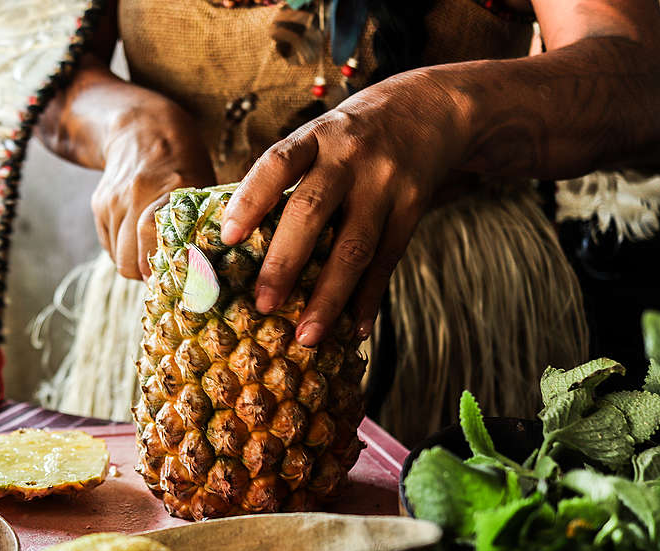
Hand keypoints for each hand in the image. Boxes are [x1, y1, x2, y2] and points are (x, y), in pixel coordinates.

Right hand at [93, 105, 215, 279]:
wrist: (142, 127)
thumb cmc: (183, 161)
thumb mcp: (204, 185)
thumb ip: (205, 224)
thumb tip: (211, 271)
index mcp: (171, 190)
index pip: (156, 245)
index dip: (166, 273)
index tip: (180, 283)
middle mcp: (137, 195)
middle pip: (130, 262)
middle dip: (148, 276)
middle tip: (167, 274)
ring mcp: (113, 201)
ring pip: (118, 258)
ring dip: (135, 264)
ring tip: (154, 255)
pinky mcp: (99, 204)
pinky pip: (108, 245)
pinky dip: (123, 250)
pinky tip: (138, 239)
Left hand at [220, 74, 467, 345]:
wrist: (433, 106)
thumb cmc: (355, 133)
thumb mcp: (320, 134)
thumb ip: (288, 176)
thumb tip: (237, 238)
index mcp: (316, 135)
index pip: (277, 164)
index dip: (250, 199)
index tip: (227, 237)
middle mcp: (349, 157)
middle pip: (312, 211)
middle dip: (285, 262)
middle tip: (263, 304)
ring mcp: (384, 183)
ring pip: (354, 247)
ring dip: (329, 298)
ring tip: (307, 336)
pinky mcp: (413, 206)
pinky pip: (388, 260)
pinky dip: (370, 298)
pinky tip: (354, 329)